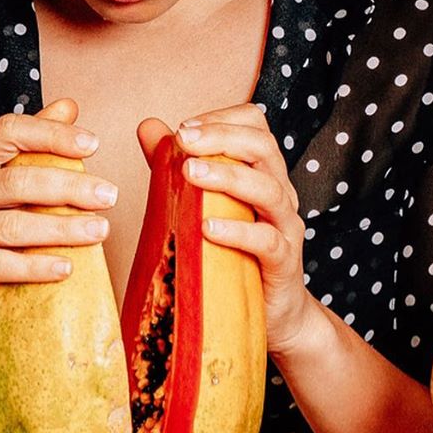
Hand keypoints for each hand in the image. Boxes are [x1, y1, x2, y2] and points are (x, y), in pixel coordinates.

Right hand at [0, 98, 117, 335]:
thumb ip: (28, 145)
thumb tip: (68, 106)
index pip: (7, 132)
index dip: (51, 134)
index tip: (92, 144)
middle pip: (17, 180)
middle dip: (69, 186)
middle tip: (109, 195)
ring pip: (11, 226)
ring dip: (61, 229)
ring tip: (100, 231)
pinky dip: (35, 268)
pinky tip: (67, 268)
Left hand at [137, 105, 313, 355]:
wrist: (275, 313)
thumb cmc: (235, 254)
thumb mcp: (203, 205)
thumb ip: (174, 166)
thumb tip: (147, 126)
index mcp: (261, 172)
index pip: (254, 125)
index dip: (221, 119)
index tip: (184, 129)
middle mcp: (279, 192)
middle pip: (263, 147)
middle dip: (221, 137)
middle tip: (183, 140)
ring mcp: (285, 227)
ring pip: (268, 189)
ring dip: (227, 177)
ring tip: (190, 174)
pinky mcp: (284, 263)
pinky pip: (267, 242)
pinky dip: (238, 232)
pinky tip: (208, 228)